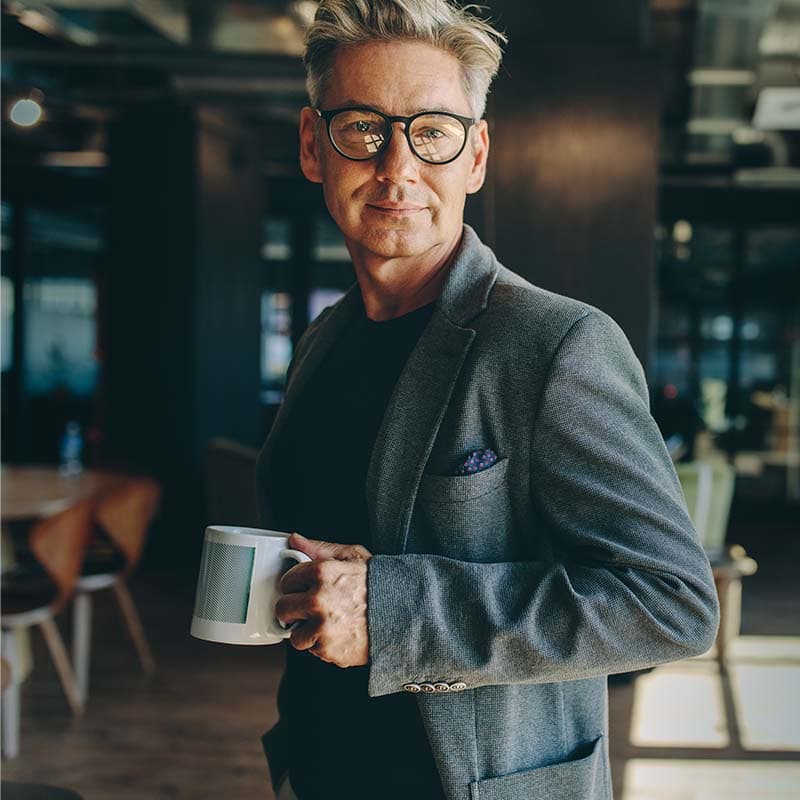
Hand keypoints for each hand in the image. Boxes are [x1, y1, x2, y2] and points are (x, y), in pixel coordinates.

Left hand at [275, 533, 371, 667]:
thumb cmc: (380, 585)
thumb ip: (320, 548)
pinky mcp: (327, 649)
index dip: (297, 585)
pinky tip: (338, 634)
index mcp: (321, 572)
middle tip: (309, 609)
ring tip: (327, 624)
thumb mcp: (353, 556)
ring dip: (307, 632)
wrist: (404, 615)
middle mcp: (318, 599)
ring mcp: (321, 626)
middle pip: (282, 608)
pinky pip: (312, 650)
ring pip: (294, 635)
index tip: (304, 589)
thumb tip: (295, 540)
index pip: (287, 580)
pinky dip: (322, 645)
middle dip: (294, 609)